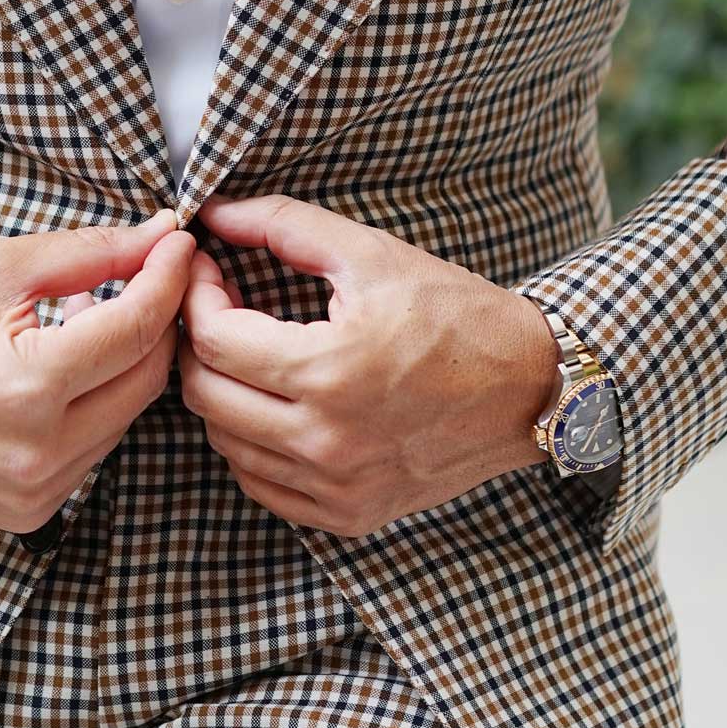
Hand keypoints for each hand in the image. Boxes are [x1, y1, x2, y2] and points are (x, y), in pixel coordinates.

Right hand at [0, 209, 194, 535]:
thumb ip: (88, 253)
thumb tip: (158, 236)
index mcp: (26, 387)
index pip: (136, 327)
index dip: (167, 277)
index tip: (178, 244)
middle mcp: (37, 452)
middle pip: (147, 377)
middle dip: (157, 319)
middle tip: (147, 274)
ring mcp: (35, 492)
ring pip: (127, 415)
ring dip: (125, 362)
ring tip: (91, 316)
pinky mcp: (30, 512)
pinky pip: (96, 448)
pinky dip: (96, 403)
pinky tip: (66, 368)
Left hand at [177, 192, 560, 538]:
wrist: (530, 388)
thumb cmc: (455, 314)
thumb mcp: (372, 254)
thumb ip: (284, 225)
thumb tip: (214, 213)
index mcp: (331, 370)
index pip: (214, 340)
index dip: (196, 298)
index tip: (209, 274)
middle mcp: (327, 440)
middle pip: (205, 394)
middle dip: (198, 344)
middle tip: (222, 310)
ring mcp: (336, 486)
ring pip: (225, 443)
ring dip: (222, 392)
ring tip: (250, 355)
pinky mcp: (348, 514)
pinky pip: (260, 484)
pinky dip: (250, 444)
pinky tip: (274, 405)